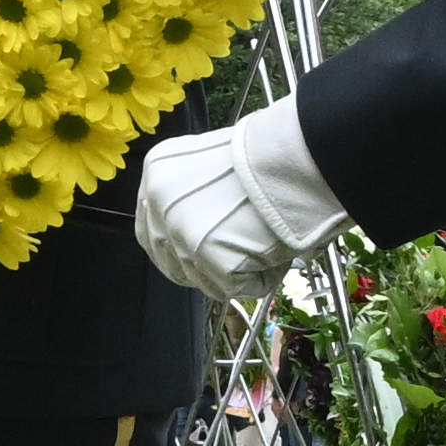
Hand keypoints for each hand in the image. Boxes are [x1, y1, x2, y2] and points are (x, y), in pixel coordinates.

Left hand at [134, 104, 349, 305]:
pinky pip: (231, 287)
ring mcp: (180, 232)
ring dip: (235, 271)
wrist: (294, 159)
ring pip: (202, 278)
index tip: (201, 253)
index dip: (178, 247)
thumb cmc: (268, 158)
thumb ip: (193, 195)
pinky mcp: (209, 257)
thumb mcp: (211, 165)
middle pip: (170, 260)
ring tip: (266, 246)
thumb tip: (201, 228)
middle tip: (238, 260)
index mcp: (157, 172)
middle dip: (203, 268)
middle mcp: (159, 202)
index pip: (151, 228)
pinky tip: (275, 254)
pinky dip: (259, 279)